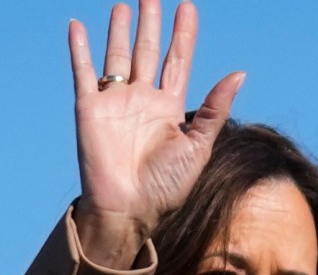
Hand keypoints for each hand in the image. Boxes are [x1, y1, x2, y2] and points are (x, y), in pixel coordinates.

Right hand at [66, 0, 243, 264]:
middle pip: (148, 51)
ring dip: (120, 30)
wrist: (128, 211)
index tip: (187, 6)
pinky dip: (80, 49)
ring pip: (118, 56)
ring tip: (123, 5)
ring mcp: (115, 102)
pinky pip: (84, 72)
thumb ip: (214, 109)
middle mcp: (142, 100)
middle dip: (151, 23)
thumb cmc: (165, 188)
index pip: (177, 60)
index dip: (183, 33)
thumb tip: (239, 74)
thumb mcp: (198, 147)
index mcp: (169, 108)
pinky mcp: (90, 109)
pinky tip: (78, 27)